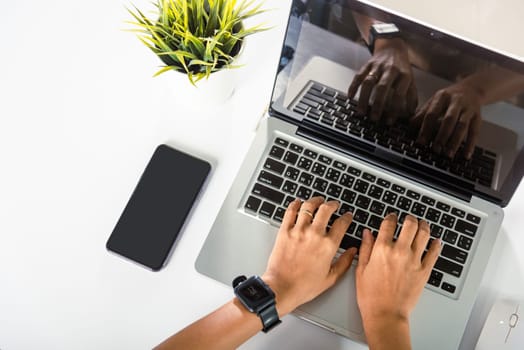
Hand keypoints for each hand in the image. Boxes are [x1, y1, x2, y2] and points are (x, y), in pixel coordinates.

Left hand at [262, 197, 357, 315]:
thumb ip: (344, 262)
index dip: (347, 217)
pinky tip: (298, 202)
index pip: (342, 224)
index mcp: (328, 246)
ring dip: (315, 201)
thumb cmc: (304, 286)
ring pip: (308, 207)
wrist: (282, 288)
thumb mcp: (330, 278)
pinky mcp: (284, 231)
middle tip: (334, 205)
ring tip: (318, 200)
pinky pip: (290, 212)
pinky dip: (295, 204)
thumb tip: (353, 252)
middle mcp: (314, 235)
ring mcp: (298, 231)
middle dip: (333, 205)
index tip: (347, 216)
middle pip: (326, 210)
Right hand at [348, 38, 417, 123]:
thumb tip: (410, 114)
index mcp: (404, 75)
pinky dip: (353, 86)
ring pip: (368, 82)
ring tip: (361, 112)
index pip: (399, 94)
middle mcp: (391, 70)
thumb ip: (411, 96)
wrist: (392, 47)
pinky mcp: (367, 64)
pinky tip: (350, 97)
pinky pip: (358, 75)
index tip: (389, 121)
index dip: (394, 109)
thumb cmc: (401, 68)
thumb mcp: (410, 80)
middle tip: (374, 118)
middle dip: (377, 104)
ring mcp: (378, 66)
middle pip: (382, 88)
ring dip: (363, 98)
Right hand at [356, 214, 440, 333]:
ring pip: (424, 235)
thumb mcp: (361, 269)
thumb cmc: (371, 296)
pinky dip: (436, 245)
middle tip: (409, 218)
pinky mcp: (424, 271)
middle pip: (410, 225)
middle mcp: (399, 252)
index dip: (390, 217)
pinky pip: (434, 253)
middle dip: (410, 218)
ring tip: (423, 224)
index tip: (391, 216)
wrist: (385, 314)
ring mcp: (414, 261)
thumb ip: (365, 248)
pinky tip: (435, 241)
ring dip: (424, 226)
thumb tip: (367, 233)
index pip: (388, 224)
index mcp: (382, 249)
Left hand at [412, 82, 482, 158]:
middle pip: (449, 119)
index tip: (420, 142)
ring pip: (462, 126)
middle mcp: (456, 101)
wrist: (472, 89)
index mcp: (441, 97)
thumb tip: (410, 129)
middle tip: (435, 149)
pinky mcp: (478, 116)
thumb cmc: (448, 99)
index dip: (425, 129)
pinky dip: (470, 144)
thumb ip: (422, 114)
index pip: (431, 113)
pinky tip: (466, 155)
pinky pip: (475, 131)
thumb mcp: (434, 101)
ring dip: (455, 142)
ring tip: (448, 154)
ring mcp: (469, 108)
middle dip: (441, 136)